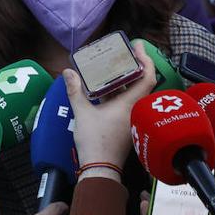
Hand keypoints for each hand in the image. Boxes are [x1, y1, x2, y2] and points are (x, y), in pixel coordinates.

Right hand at [63, 41, 156, 174]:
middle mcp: (135, 109)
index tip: (138, 47)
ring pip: (134, 93)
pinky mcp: (126, 125)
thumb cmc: (95, 141)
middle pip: (142, 82)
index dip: (145, 59)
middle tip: (125, 53)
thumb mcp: (82, 113)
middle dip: (135, 66)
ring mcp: (132, 118)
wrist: (100, 168)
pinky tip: (107, 89)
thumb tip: (68, 73)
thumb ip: (76, 91)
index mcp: (130, 103)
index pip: (147, 77)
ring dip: (127, 80)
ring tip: (114, 68)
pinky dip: (121, 93)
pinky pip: (128, 103)